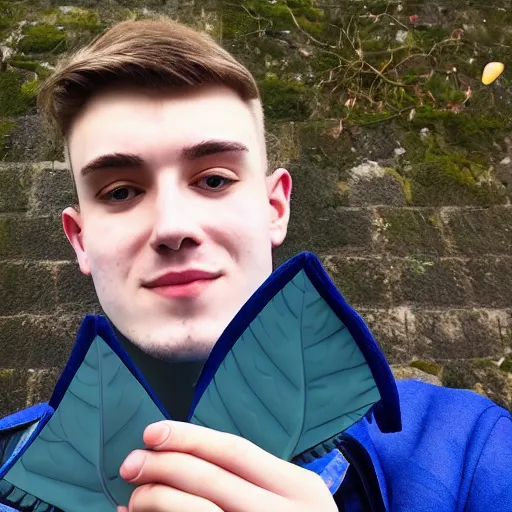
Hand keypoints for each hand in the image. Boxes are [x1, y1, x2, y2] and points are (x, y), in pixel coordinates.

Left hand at [117, 420, 337, 510]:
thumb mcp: (291, 499)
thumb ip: (251, 480)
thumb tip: (182, 457)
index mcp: (299, 488)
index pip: (235, 451)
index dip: (189, 438)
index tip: (151, 433)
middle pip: (212, 480)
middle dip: (164, 466)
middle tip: (131, 464)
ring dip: (157, 499)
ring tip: (135, 495)